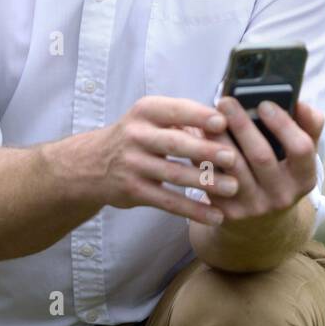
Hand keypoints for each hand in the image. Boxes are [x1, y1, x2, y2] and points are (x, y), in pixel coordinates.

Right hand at [84, 97, 238, 226]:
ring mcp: (133, 164)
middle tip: (233, 157)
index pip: (175, 110)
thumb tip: (228, 123)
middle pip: (175, 143)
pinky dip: (193, 209)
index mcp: (146, 111)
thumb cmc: (137, 136)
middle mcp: (136, 135)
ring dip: (205, 182)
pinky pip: (168, 201)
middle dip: (205, 150)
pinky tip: (215, 215)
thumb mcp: (151, 117)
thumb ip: (183, 118)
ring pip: (174, 174)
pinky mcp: (133, 191)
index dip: (198, 116)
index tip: (223, 122)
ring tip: (232, 188)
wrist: (92, 163)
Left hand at [199, 96, 324, 222]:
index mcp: (304, 177)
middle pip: (261, 156)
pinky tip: (198, 139)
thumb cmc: (281, 174)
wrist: (263, 223)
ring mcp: (255, 206)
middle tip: (226, 101)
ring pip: (233, 168)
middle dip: (242, 125)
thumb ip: (308, 126)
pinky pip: (214, 180)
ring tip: (207, 118)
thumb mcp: (299, 155)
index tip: (264, 104)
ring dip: (218, 139)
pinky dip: (204, 157)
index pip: (301, 149)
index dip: (284, 125)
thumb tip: (299, 102)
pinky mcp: (230, 212)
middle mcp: (282, 195)